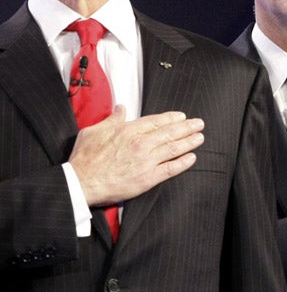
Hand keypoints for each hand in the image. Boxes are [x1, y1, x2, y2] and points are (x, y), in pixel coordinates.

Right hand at [68, 106, 203, 205]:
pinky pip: (171, 169)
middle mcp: (140, 144)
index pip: (156, 121)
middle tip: (199, 124)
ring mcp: (145, 161)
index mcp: (127, 131)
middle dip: (187, 127)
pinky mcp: (148, 178)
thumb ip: (111, 120)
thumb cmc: (85, 159)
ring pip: (173, 148)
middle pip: (169, 132)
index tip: (181, 117)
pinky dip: (183, 162)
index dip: (172, 118)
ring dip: (189, 142)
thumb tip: (120, 109)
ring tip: (200, 137)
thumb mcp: (94, 131)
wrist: (81, 182)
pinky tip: (192, 158)